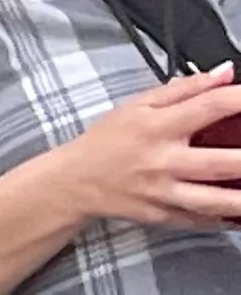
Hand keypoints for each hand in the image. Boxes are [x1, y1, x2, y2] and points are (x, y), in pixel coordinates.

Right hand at [65, 68, 240, 231]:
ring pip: (212, 201)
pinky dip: (222, 221)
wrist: (70, 183)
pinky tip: (238, 217)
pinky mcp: (158, 215)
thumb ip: (186, 87)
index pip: (212, 106)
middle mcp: (162, 162)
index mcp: (159, 127)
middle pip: (220, 163)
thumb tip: (225, 73)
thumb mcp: (138, 104)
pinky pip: (196, 221)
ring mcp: (161, 192)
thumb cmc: (105, 142)